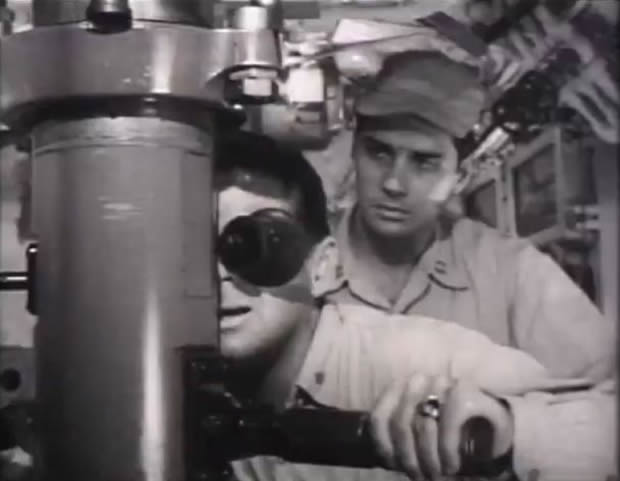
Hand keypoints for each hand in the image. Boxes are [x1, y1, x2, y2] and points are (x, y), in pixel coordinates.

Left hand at [369, 374, 513, 479]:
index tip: (396, 465)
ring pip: (422, 425)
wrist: (495, 434)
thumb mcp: (417, 439)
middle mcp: (420, 379)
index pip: (380, 418)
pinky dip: (447, 451)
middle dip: (409, 458)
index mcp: (402, 387)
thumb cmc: (449, 438)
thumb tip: (385, 452)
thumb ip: (398, 436)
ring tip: (437, 473)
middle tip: (422, 475)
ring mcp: (443, 383)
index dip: (385, 447)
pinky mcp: (466, 393)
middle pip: (400, 424)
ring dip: (429, 458)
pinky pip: (447, 426)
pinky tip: (452, 464)